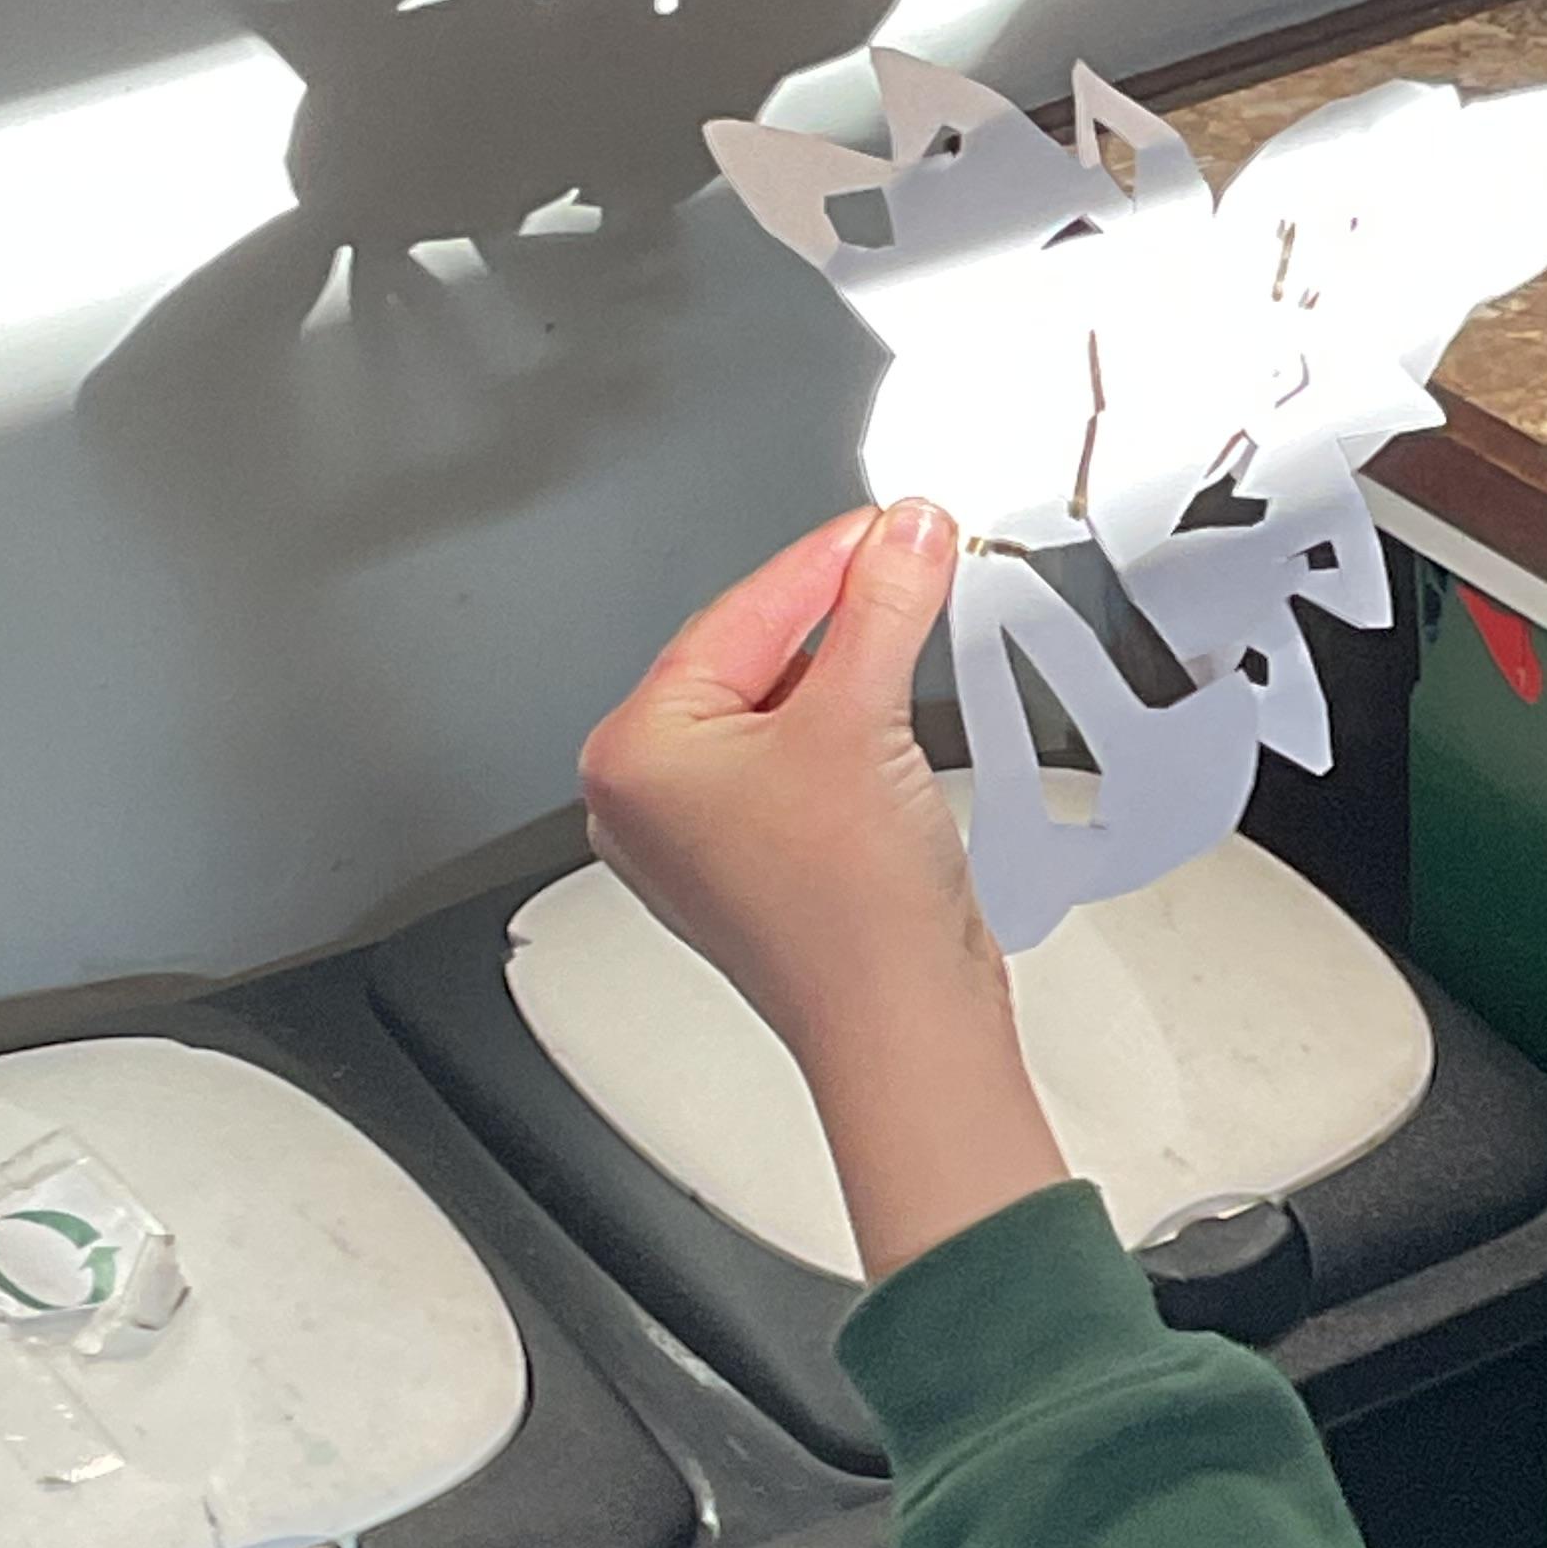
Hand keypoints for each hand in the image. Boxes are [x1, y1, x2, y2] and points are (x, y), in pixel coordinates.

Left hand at [580, 503, 1071, 1278]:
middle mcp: (649, 797)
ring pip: (780, 708)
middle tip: (911, 558)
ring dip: (850, 668)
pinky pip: (799, 760)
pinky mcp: (762, 861)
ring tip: (913, 624)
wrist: (903, 1026)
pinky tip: (895, 709)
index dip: (824, 559)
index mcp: (633, 754)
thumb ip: (885, 603)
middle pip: (754, 655)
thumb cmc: (847, 918)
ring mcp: (703, 836)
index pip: (735, 614)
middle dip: (839, 611)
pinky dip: (849, 727)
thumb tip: (903, 534)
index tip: (888, 521)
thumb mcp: (862, 717)